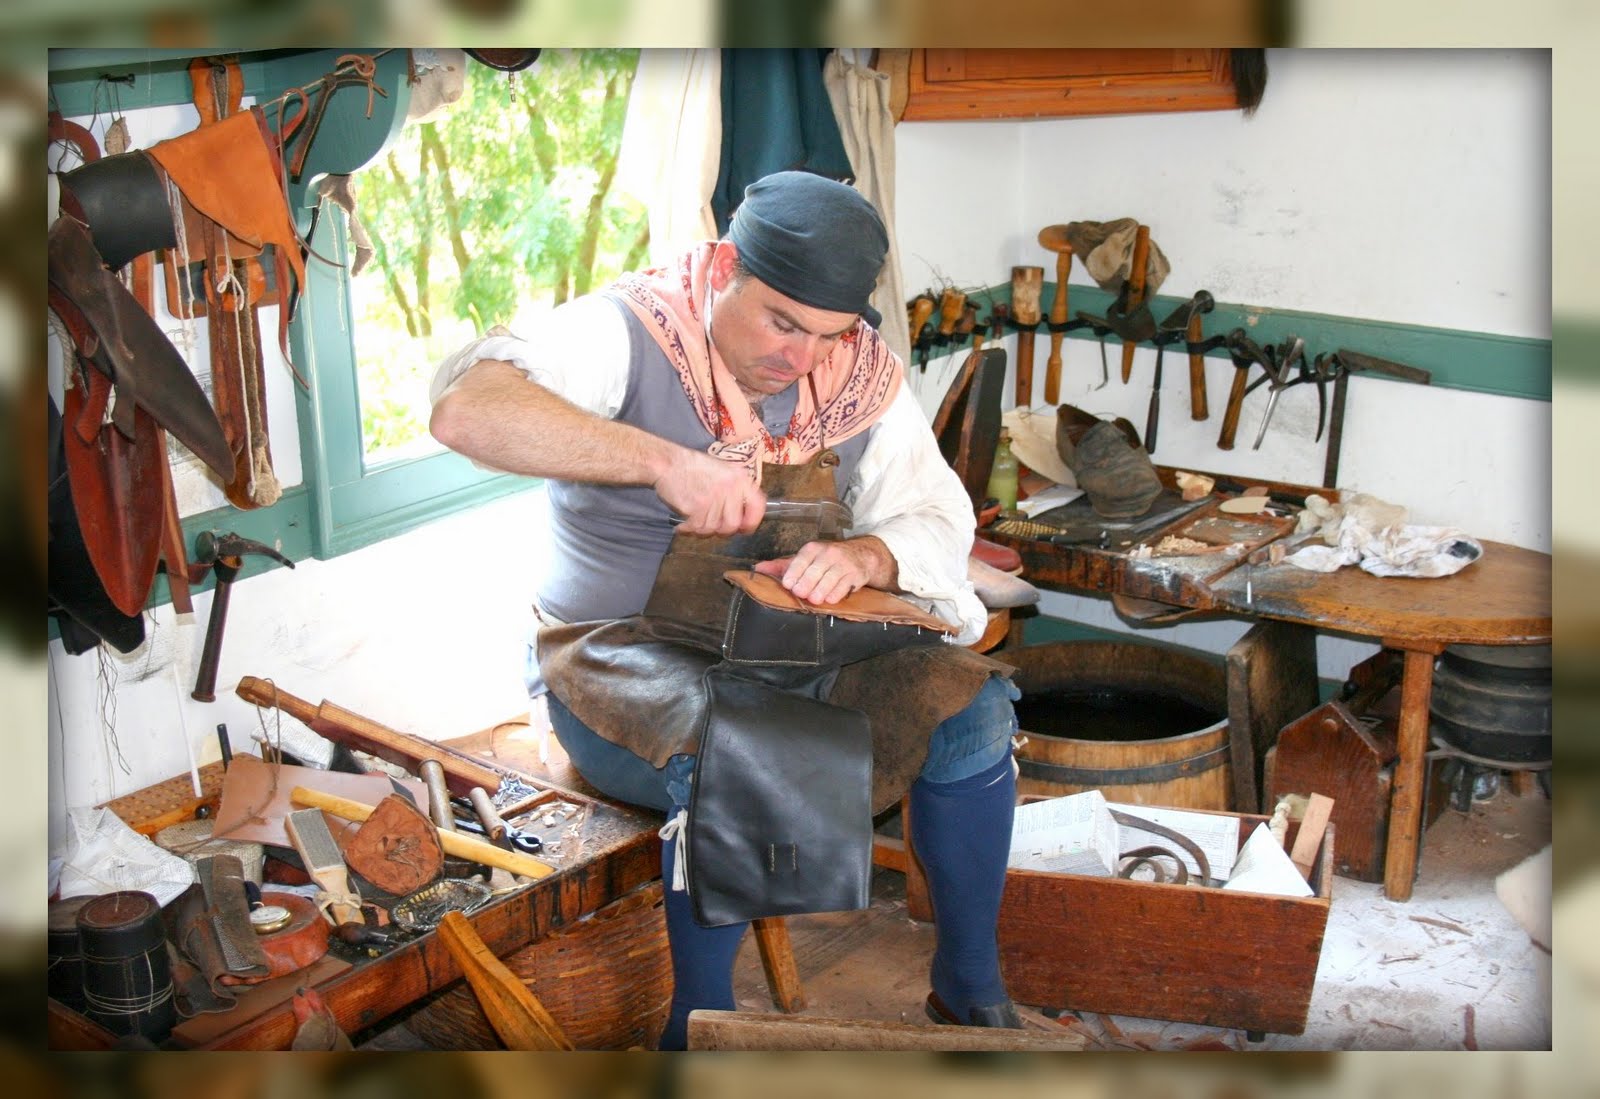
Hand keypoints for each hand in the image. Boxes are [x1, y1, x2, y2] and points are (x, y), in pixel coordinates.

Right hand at [654, 448, 765, 534]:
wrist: (668, 462)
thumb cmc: (694, 468)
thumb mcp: (723, 472)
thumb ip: (735, 491)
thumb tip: (743, 517)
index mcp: (739, 478)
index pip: (758, 506)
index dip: (752, 522)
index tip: (744, 528)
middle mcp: (729, 488)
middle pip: (732, 525)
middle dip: (721, 530)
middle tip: (711, 525)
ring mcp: (713, 498)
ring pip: (713, 529)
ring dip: (702, 529)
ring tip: (694, 520)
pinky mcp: (696, 507)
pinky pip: (697, 528)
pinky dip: (689, 529)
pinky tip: (684, 524)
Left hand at [754, 537, 892, 604]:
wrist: (861, 556)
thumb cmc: (827, 560)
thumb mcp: (805, 559)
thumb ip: (782, 566)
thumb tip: (757, 570)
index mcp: (813, 549)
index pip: (801, 561)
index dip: (793, 574)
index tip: (788, 585)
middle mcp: (829, 553)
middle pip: (814, 573)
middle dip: (806, 586)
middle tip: (801, 594)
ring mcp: (843, 564)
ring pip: (829, 581)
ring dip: (819, 593)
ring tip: (814, 599)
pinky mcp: (855, 575)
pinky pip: (843, 588)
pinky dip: (835, 595)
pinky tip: (829, 599)